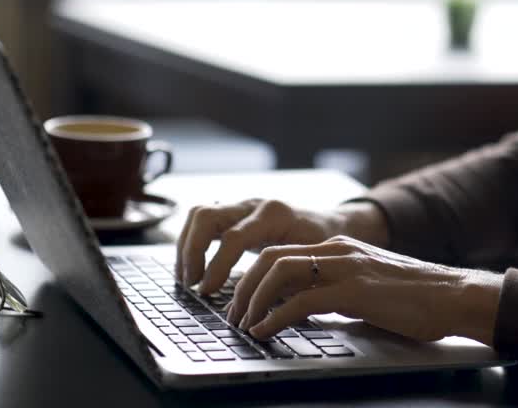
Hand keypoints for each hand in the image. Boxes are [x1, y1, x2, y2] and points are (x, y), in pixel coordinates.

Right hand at [176, 198, 344, 293]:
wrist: (332, 223)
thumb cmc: (323, 245)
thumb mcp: (308, 262)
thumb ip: (282, 283)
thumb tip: (254, 312)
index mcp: (275, 215)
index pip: (234, 237)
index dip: (217, 265)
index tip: (206, 291)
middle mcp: (255, 204)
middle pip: (207, 215)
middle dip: (192, 251)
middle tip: (191, 283)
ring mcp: (243, 205)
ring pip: (200, 213)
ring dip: (186, 246)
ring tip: (186, 278)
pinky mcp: (235, 212)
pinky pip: (203, 220)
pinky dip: (191, 242)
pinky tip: (192, 268)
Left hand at [227, 235, 502, 344]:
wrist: (454, 295)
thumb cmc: (418, 298)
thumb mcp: (368, 287)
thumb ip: (338, 290)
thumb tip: (306, 309)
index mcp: (341, 247)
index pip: (283, 252)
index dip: (254, 276)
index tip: (242, 301)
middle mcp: (339, 250)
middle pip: (271, 257)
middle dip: (243, 286)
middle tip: (233, 314)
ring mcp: (346, 267)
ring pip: (278, 272)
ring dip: (252, 300)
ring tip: (245, 324)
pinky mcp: (353, 290)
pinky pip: (299, 300)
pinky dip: (274, 317)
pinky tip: (266, 333)